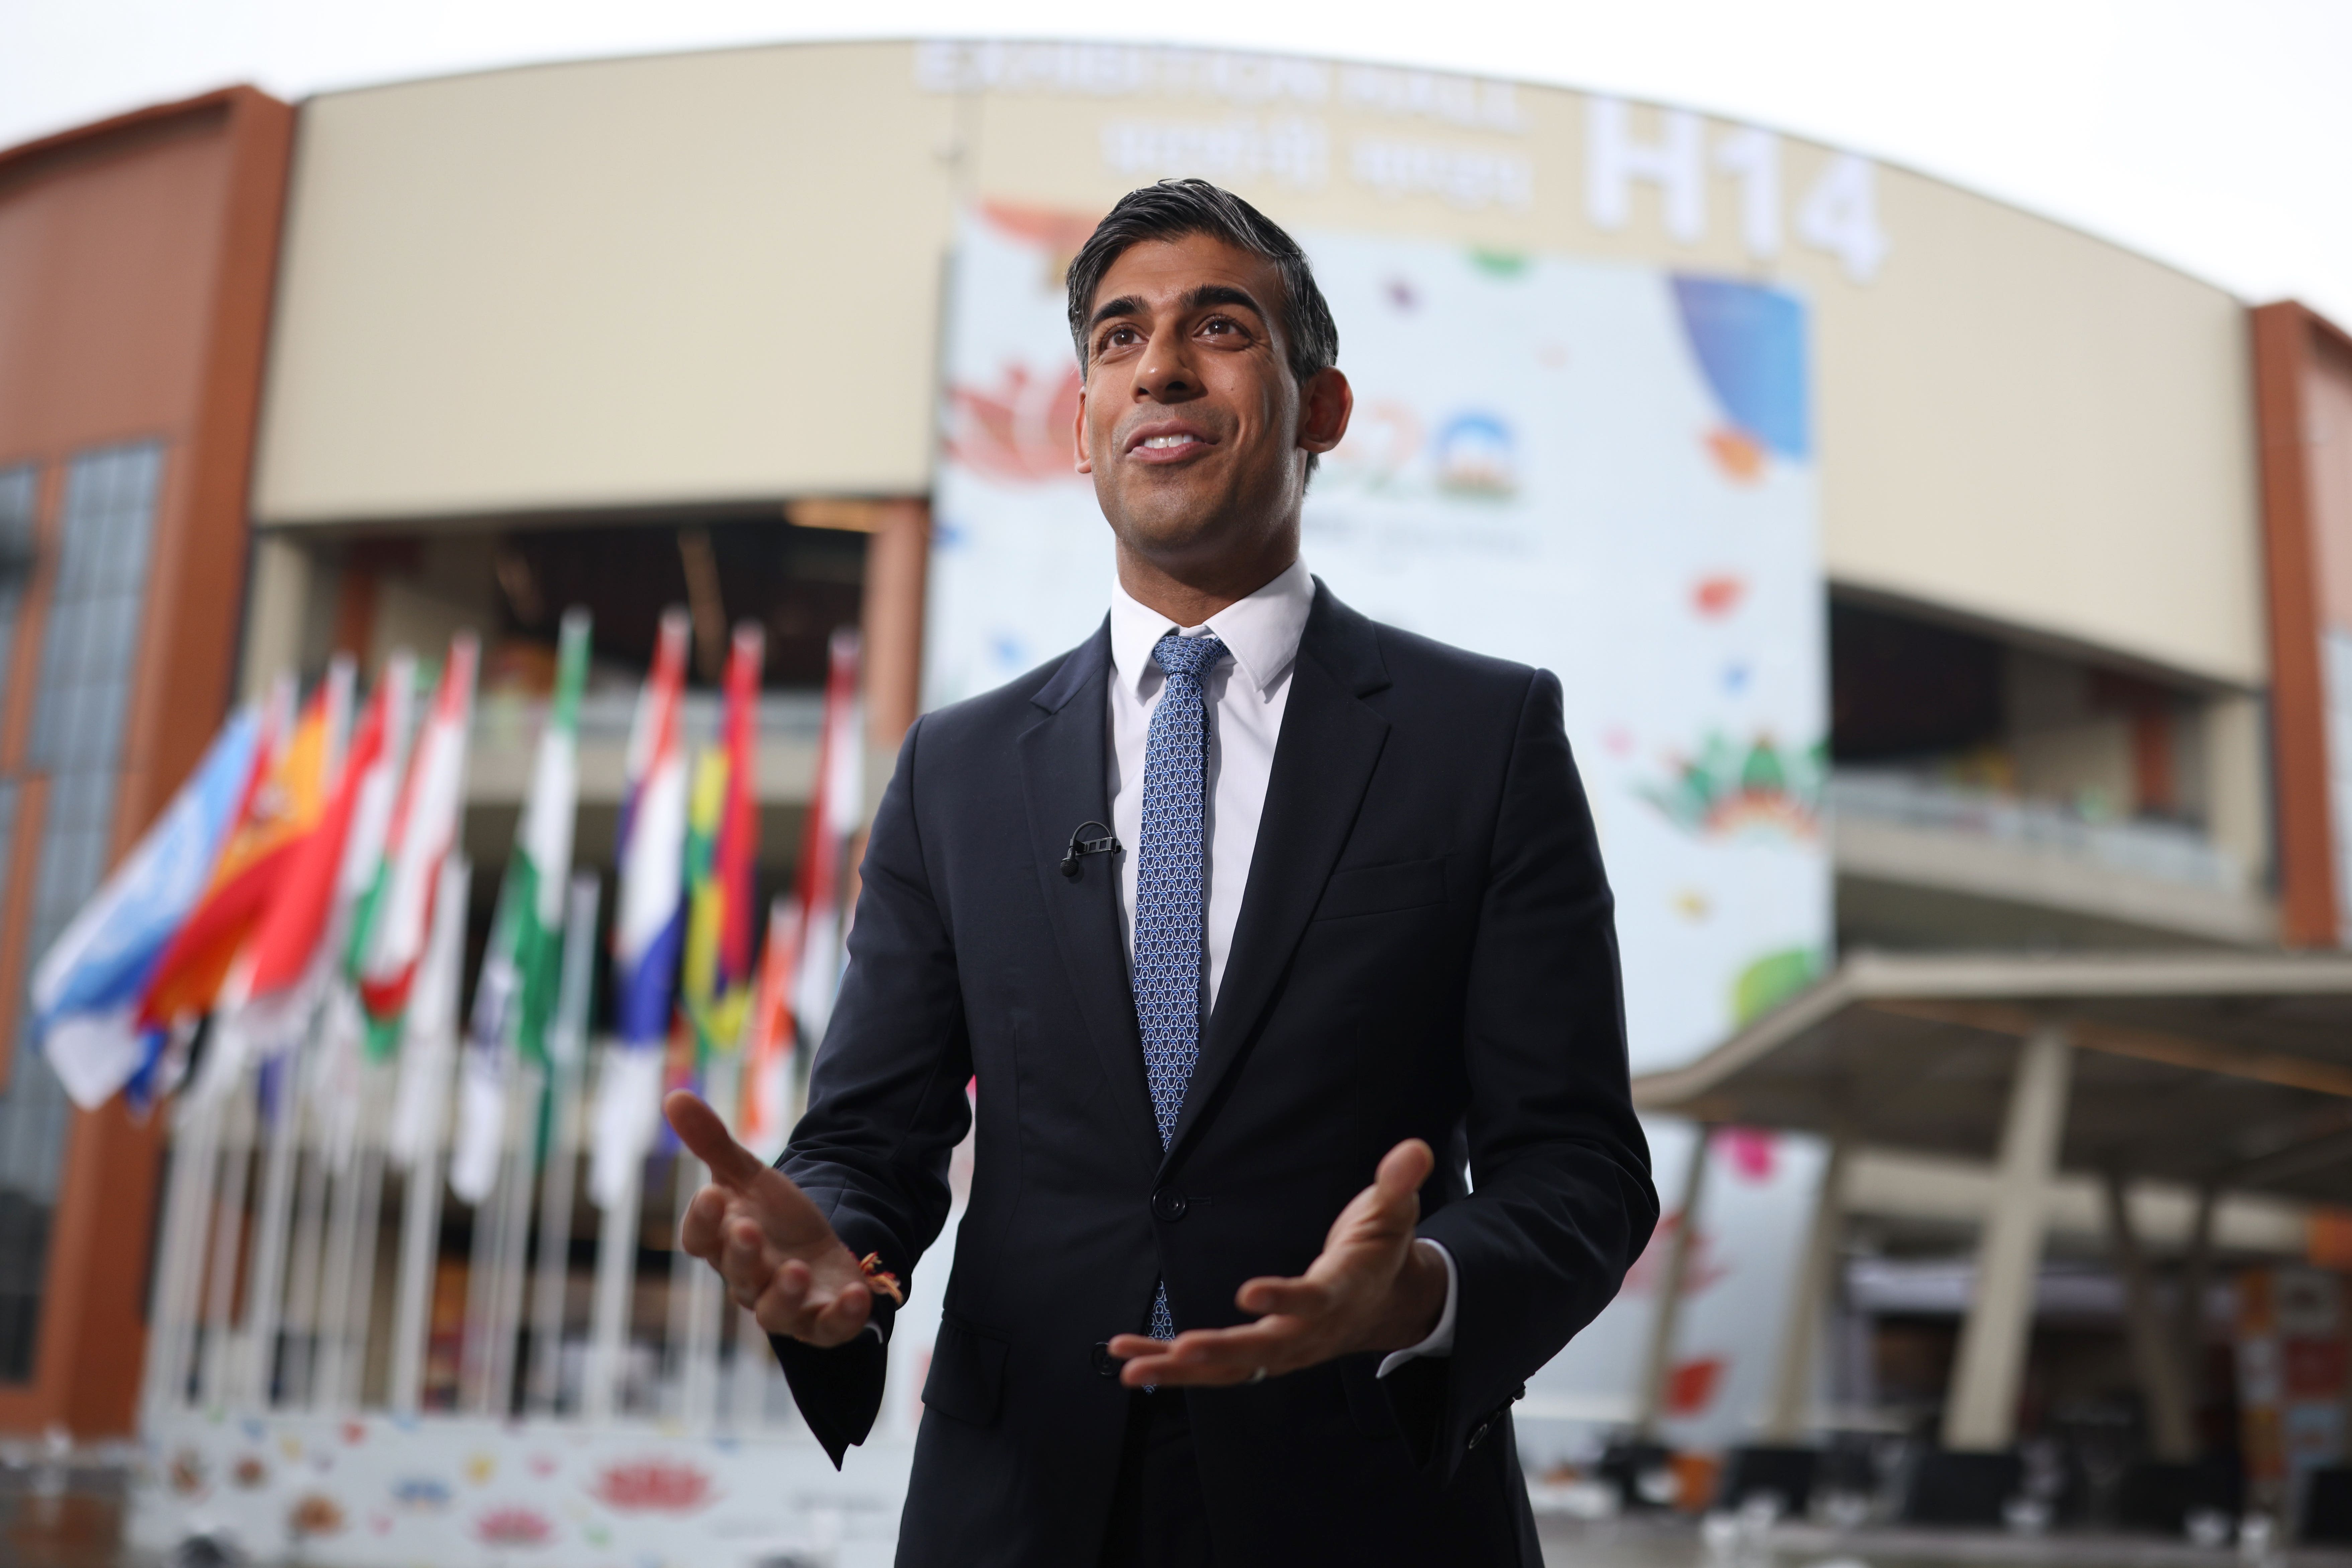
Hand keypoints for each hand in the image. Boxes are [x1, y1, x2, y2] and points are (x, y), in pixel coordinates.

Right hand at [666, 1089, 874, 1346]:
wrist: (817, 1250)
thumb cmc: (771, 1216)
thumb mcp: (748, 1175)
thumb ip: (712, 1142)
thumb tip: (675, 1094)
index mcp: (724, 1242)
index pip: (700, 1237)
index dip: (703, 1220)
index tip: (712, 1193)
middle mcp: (749, 1279)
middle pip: (737, 1272)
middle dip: (742, 1253)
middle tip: (748, 1230)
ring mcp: (786, 1304)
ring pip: (776, 1312)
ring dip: (786, 1294)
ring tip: (797, 1271)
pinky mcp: (823, 1320)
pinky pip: (829, 1329)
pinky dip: (842, 1318)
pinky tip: (856, 1296)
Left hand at [1108, 1138, 1445, 1387]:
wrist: (1388, 1304)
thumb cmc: (1382, 1252)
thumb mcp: (1395, 1213)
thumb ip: (1397, 1183)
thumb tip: (1413, 1148)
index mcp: (1341, 1292)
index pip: (1312, 1301)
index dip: (1284, 1299)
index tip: (1248, 1292)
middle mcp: (1309, 1331)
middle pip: (1265, 1350)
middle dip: (1222, 1352)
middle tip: (1181, 1350)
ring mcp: (1284, 1349)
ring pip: (1231, 1370)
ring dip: (1181, 1369)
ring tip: (1132, 1367)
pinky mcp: (1262, 1355)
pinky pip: (1215, 1367)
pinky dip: (1172, 1364)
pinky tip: (1132, 1358)